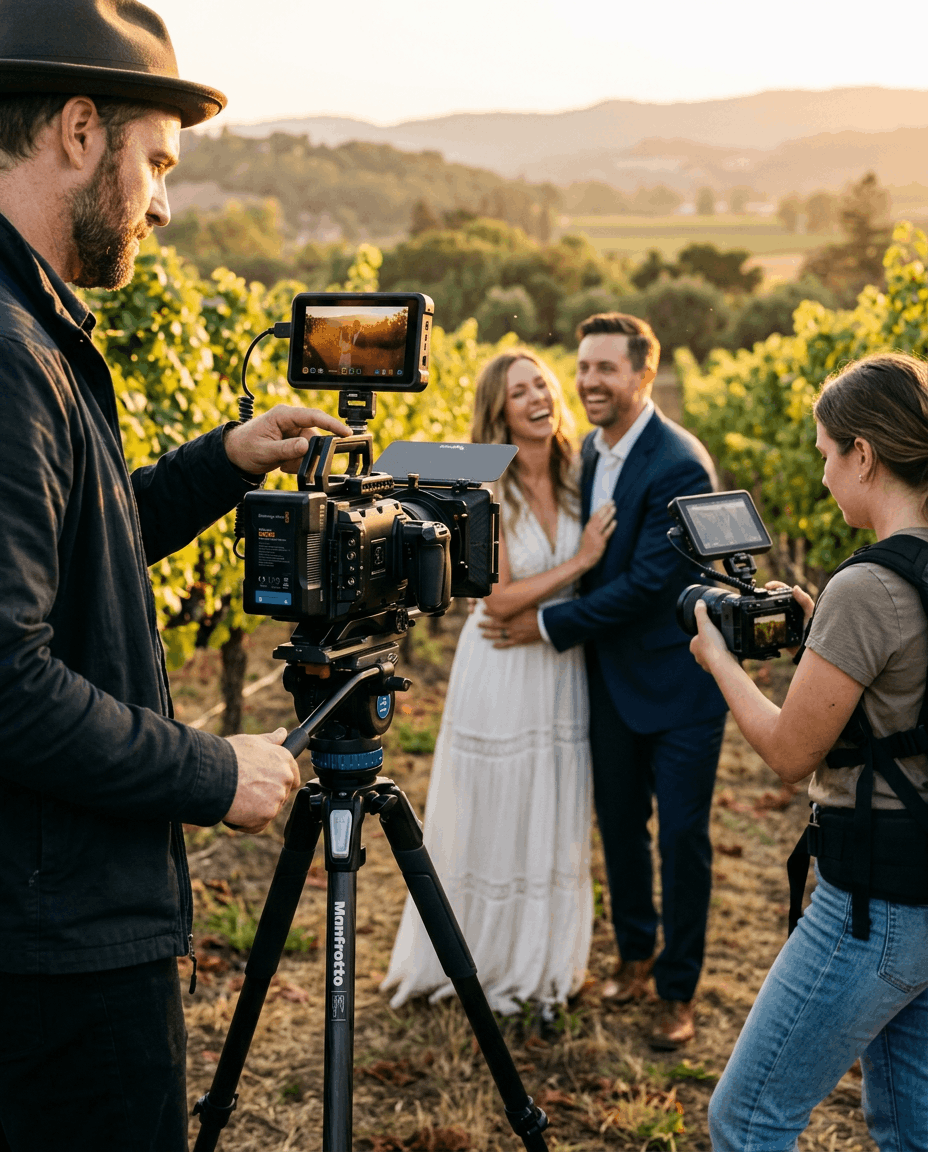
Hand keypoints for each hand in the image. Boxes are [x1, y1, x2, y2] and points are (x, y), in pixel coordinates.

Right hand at [222, 727, 300, 833]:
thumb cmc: (230, 756)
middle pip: (281, 794)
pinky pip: (259, 824)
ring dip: (256, 809)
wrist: (214, 775)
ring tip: (238, 798)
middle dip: (267, 795)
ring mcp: (277, 798)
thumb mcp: (252, 742)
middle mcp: (285, 778)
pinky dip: (248, 823)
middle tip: (246, 790)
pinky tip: (236, 811)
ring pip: (269, 809)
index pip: (292, 776)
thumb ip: (271, 740)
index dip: (278, 781)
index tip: (265, 783)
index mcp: (284, 759)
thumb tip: (282, 733)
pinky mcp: (267, 815)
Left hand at [224, 405, 350, 475]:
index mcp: (283, 415)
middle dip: (308, 453)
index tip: (345, 432)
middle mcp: (290, 421)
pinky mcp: (292, 442)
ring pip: (309, 449)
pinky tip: (282, 465)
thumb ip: (286, 449)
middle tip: (293, 464)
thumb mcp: (265, 451)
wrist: (233, 455)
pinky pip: (304, 454)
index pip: (313, 416)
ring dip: (299, 460)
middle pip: (314, 436)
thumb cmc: (244, 448)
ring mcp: (292, 432)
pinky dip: (295, 463)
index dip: (332, 424)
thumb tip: (306, 445)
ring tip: (283, 465)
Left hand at [478, 607, 541, 647]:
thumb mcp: (526, 605)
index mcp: (512, 615)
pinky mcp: (518, 640)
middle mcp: (510, 624)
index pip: (497, 613)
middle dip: (485, 624)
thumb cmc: (537, 613)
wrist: (545, 624)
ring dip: (489, 635)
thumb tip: (511, 597)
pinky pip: (507, 644)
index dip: (488, 612)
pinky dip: (499, 645)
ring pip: (498, 635)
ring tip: (482, 635)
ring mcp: (513, 633)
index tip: (481, 610)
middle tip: (477, 624)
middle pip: (495, 624)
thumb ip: (517, 603)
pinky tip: (493, 646)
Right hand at [576, 501, 616, 570]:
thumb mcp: (587, 534)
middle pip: (599, 516)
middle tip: (612, 502)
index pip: (595, 515)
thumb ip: (593, 528)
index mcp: (587, 527)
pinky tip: (615, 522)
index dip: (601, 508)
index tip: (607, 502)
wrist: (583, 558)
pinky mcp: (600, 542)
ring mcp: (595, 535)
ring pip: (603, 522)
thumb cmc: (586, 547)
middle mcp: (591, 529)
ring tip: (614, 508)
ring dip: (609, 515)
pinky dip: (611, 527)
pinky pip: (606, 533)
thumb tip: (600, 520)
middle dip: (606, 508)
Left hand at [689, 599, 738, 672]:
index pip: (697, 637)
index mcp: (693, 646)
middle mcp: (698, 657)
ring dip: (718, 651)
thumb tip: (699, 602)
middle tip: (721, 637)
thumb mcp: (705, 623)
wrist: (723, 662)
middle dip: (712, 643)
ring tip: (726, 645)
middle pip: (705, 647)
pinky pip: (721, 662)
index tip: (713, 630)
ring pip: (712, 655)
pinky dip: (725, 658)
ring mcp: (707, 665)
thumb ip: (701, 612)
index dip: (705, 633)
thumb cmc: (712, 644)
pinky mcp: (717, 669)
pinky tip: (731, 654)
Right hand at [764, 581, 814, 655]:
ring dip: (762, 606)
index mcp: (796, 603)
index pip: (784, 590)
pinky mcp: (778, 628)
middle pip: (775, 598)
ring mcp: (782, 618)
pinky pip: (768, 621)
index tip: (767, 587)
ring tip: (755, 605)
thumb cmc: (813, 630)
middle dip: (765, 595)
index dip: (775, 586)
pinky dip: (762, 619)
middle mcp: (789, 609)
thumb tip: (795, 588)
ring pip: (770, 609)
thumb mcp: (811, 613)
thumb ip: (805, 601)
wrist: (807, 648)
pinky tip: (757, 619)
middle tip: (758, 595)